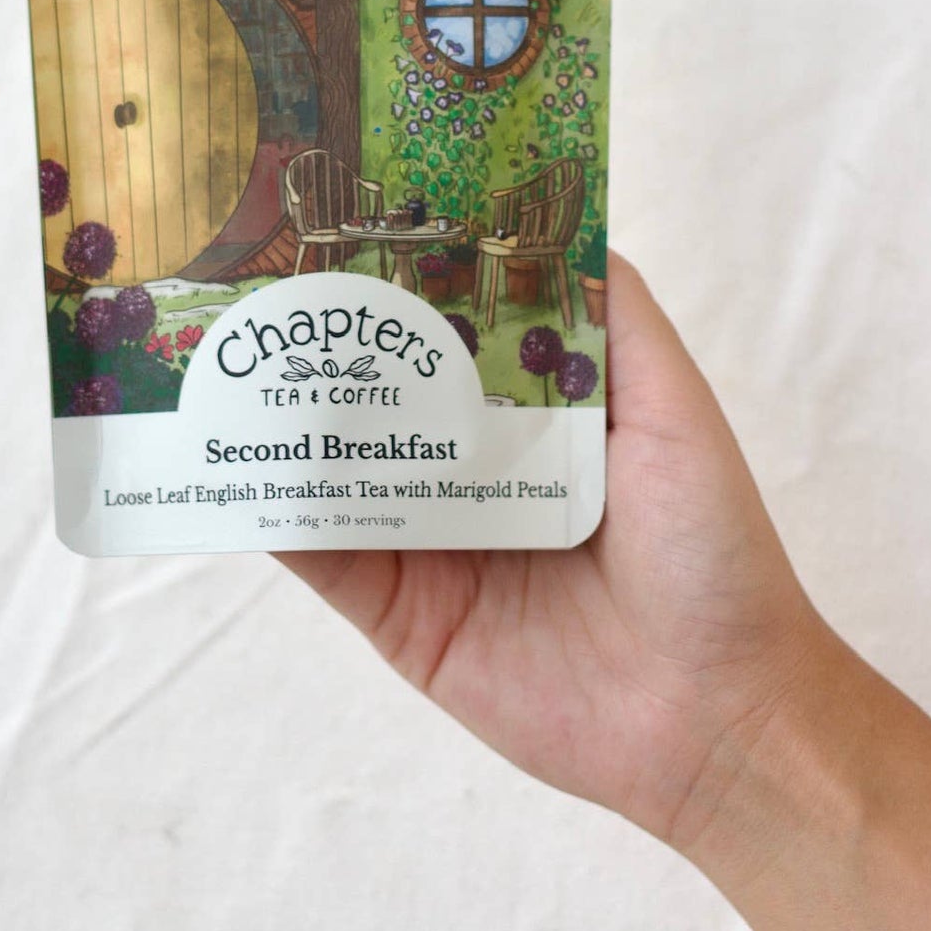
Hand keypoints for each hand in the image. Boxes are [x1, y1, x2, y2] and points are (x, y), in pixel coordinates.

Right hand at [279, 252, 825, 849]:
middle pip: (378, 397)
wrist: (717, 714)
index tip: (337, 217)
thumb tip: (555, 221)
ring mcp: (429, 544)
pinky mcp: (400, 617)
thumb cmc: (712, 551)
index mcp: (532, 416)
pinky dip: (272, 515)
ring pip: (336, 469)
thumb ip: (614, 318)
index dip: (400, 281)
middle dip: (320, 347)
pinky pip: (323, 557)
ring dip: (280, 422)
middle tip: (248, 281)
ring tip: (213, 357)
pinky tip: (229, 464)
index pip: (448, 334)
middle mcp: (471, 471)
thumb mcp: (675, 409)